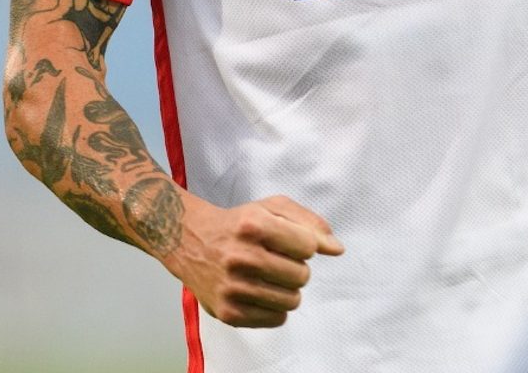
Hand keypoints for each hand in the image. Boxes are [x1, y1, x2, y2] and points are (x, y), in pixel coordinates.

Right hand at [161, 192, 344, 327]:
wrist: (190, 241)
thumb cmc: (239, 224)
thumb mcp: (272, 208)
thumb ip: (309, 223)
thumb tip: (337, 249)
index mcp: (253, 225)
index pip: (309, 247)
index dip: (304, 245)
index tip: (288, 242)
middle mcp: (241, 256)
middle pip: (301, 276)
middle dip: (296, 268)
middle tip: (276, 260)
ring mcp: (232, 287)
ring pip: (292, 300)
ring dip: (287, 289)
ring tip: (270, 277)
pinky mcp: (228, 312)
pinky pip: (276, 319)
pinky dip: (275, 307)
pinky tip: (259, 292)